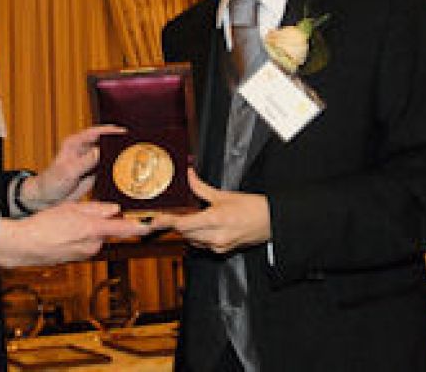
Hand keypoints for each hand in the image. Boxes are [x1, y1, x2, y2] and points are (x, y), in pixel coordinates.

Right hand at [0, 201, 149, 267]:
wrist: (25, 246)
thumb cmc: (44, 225)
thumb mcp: (71, 208)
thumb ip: (95, 208)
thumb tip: (113, 208)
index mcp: (93, 230)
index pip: (124, 228)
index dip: (139, 226)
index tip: (150, 224)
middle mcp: (93, 245)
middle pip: (107, 230)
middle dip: (100, 221)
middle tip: (81, 212)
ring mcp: (85, 254)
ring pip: (95, 237)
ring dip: (88, 229)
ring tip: (66, 223)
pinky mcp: (77, 259)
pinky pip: (85, 245)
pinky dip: (79, 238)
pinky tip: (63, 233)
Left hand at [20, 125, 125, 210]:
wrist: (45, 199)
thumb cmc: (50, 182)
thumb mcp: (67, 171)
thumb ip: (84, 162)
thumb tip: (99, 151)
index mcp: (75, 143)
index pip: (95, 132)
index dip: (110, 130)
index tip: (124, 132)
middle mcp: (84, 150)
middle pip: (105, 143)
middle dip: (118, 144)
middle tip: (134, 146)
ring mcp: (89, 162)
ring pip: (108, 156)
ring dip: (119, 158)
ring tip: (134, 160)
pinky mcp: (93, 175)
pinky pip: (107, 170)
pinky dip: (116, 171)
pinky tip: (126, 175)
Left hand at [152, 168, 271, 253]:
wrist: (272, 222)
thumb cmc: (252, 208)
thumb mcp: (224, 195)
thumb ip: (201, 188)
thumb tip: (189, 175)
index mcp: (216, 219)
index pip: (183, 224)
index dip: (166, 222)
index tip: (153, 221)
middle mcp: (215, 236)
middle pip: (184, 233)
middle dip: (175, 224)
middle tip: (167, 215)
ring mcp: (219, 246)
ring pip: (191, 240)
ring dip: (186, 230)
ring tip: (186, 218)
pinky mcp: (222, 251)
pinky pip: (201, 245)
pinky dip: (196, 236)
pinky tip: (200, 227)